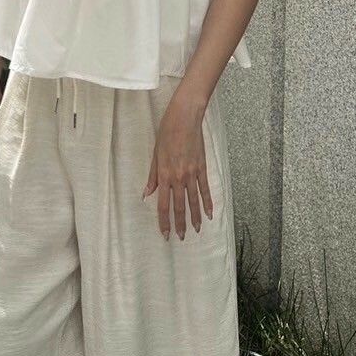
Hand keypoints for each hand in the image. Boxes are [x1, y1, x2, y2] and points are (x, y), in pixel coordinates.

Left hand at [142, 92, 213, 241]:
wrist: (184, 118)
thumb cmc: (166, 133)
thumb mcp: (155, 154)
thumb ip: (153, 176)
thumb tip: (146, 194)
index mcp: (164, 175)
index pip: (163, 204)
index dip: (164, 221)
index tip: (165, 233)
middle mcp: (178, 177)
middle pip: (179, 206)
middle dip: (180, 224)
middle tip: (181, 237)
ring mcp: (192, 173)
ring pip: (194, 201)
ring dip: (195, 217)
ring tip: (196, 230)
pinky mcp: (202, 167)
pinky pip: (205, 189)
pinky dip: (208, 202)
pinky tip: (209, 213)